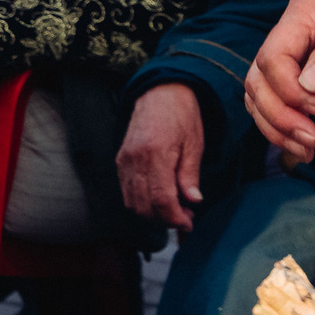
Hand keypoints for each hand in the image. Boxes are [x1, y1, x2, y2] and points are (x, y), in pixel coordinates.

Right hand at [117, 82, 207, 229]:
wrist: (160, 91)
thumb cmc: (181, 115)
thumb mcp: (194, 144)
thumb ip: (190, 175)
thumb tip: (193, 201)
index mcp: (155, 153)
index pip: (161, 199)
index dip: (175, 218)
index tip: (189, 222)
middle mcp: (134, 159)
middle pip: (144, 206)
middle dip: (165, 220)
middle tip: (185, 216)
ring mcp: (124, 160)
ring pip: (132, 203)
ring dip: (152, 214)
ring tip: (173, 208)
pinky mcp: (120, 160)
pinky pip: (126, 192)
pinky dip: (141, 203)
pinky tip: (158, 198)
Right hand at [245, 0, 314, 161]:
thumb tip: (309, 84)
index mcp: (302, 15)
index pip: (272, 57)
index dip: (288, 89)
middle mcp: (293, 38)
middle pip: (259, 81)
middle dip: (279, 115)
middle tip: (310, 138)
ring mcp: (300, 61)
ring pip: (262, 97)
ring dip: (277, 127)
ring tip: (307, 148)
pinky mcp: (312, 82)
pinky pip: (282, 106)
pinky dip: (285, 128)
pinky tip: (303, 145)